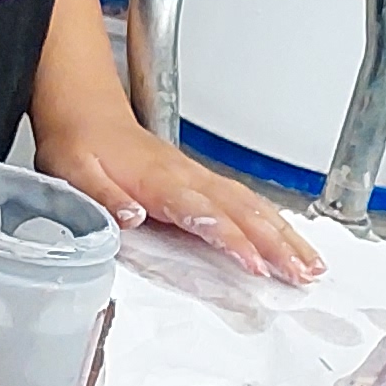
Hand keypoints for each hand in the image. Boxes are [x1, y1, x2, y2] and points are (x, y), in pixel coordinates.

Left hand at [39, 112, 320, 282]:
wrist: (85, 111)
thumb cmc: (80, 144)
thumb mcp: (73, 171)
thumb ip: (102, 196)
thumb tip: (132, 216)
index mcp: (158, 180)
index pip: (202, 212)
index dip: (231, 238)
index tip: (255, 264)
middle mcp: (187, 176)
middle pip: (241, 210)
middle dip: (277, 243)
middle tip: (304, 274)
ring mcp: (198, 176)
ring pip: (251, 205)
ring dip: (284, 235)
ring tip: (311, 265)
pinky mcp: (201, 179)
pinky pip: (244, 200)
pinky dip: (273, 221)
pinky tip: (290, 240)